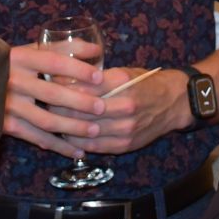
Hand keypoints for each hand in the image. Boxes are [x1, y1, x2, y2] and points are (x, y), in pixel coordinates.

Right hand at [3, 44, 106, 158]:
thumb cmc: (14, 63)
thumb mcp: (32, 50)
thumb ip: (63, 47)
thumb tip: (97, 49)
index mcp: (21, 58)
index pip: (53, 62)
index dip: (77, 69)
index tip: (99, 77)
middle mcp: (13, 81)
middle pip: (52, 94)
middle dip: (80, 102)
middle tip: (102, 107)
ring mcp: (9, 105)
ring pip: (46, 120)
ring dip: (72, 128)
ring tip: (94, 131)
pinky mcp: (7, 125)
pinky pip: (37, 138)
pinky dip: (59, 146)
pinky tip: (77, 151)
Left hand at [61, 67, 190, 155]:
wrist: (174, 103)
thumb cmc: (146, 83)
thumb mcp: (124, 71)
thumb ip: (98, 77)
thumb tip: (65, 77)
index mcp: (123, 82)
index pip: (84, 87)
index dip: (63, 88)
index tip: (48, 85)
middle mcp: (124, 106)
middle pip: (82, 110)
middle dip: (59, 108)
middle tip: (44, 104)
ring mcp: (125, 128)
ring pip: (86, 130)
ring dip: (66, 127)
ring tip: (51, 121)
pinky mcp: (125, 145)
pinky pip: (95, 146)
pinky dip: (78, 143)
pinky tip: (67, 137)